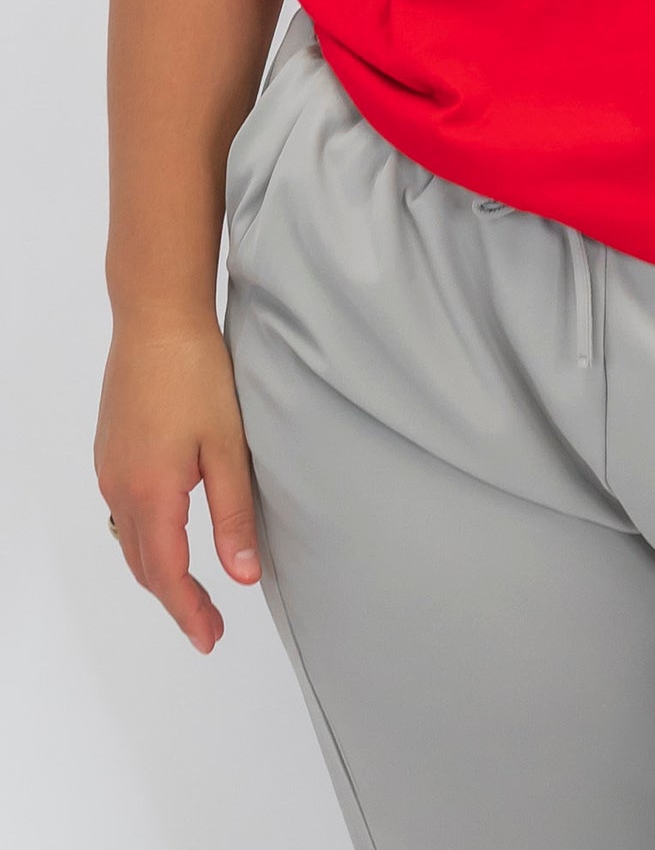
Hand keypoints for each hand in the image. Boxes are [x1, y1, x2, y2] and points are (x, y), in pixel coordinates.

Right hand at [94, 315, 261, 654]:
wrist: (155, 318)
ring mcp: (109, 469)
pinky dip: (145, 538)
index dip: (189, 612)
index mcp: (151, 493)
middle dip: (175, 600)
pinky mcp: (109, 451)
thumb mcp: (227, 446)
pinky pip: (122, 512)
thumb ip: (234, 514)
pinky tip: (167, 534)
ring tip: (190, 590)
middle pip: (143, 565)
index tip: (210, 638)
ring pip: (129, 540)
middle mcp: (120, 488)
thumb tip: (243, 575)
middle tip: (207, 624)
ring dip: (158, 571)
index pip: (168, 574)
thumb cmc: (195, 374)